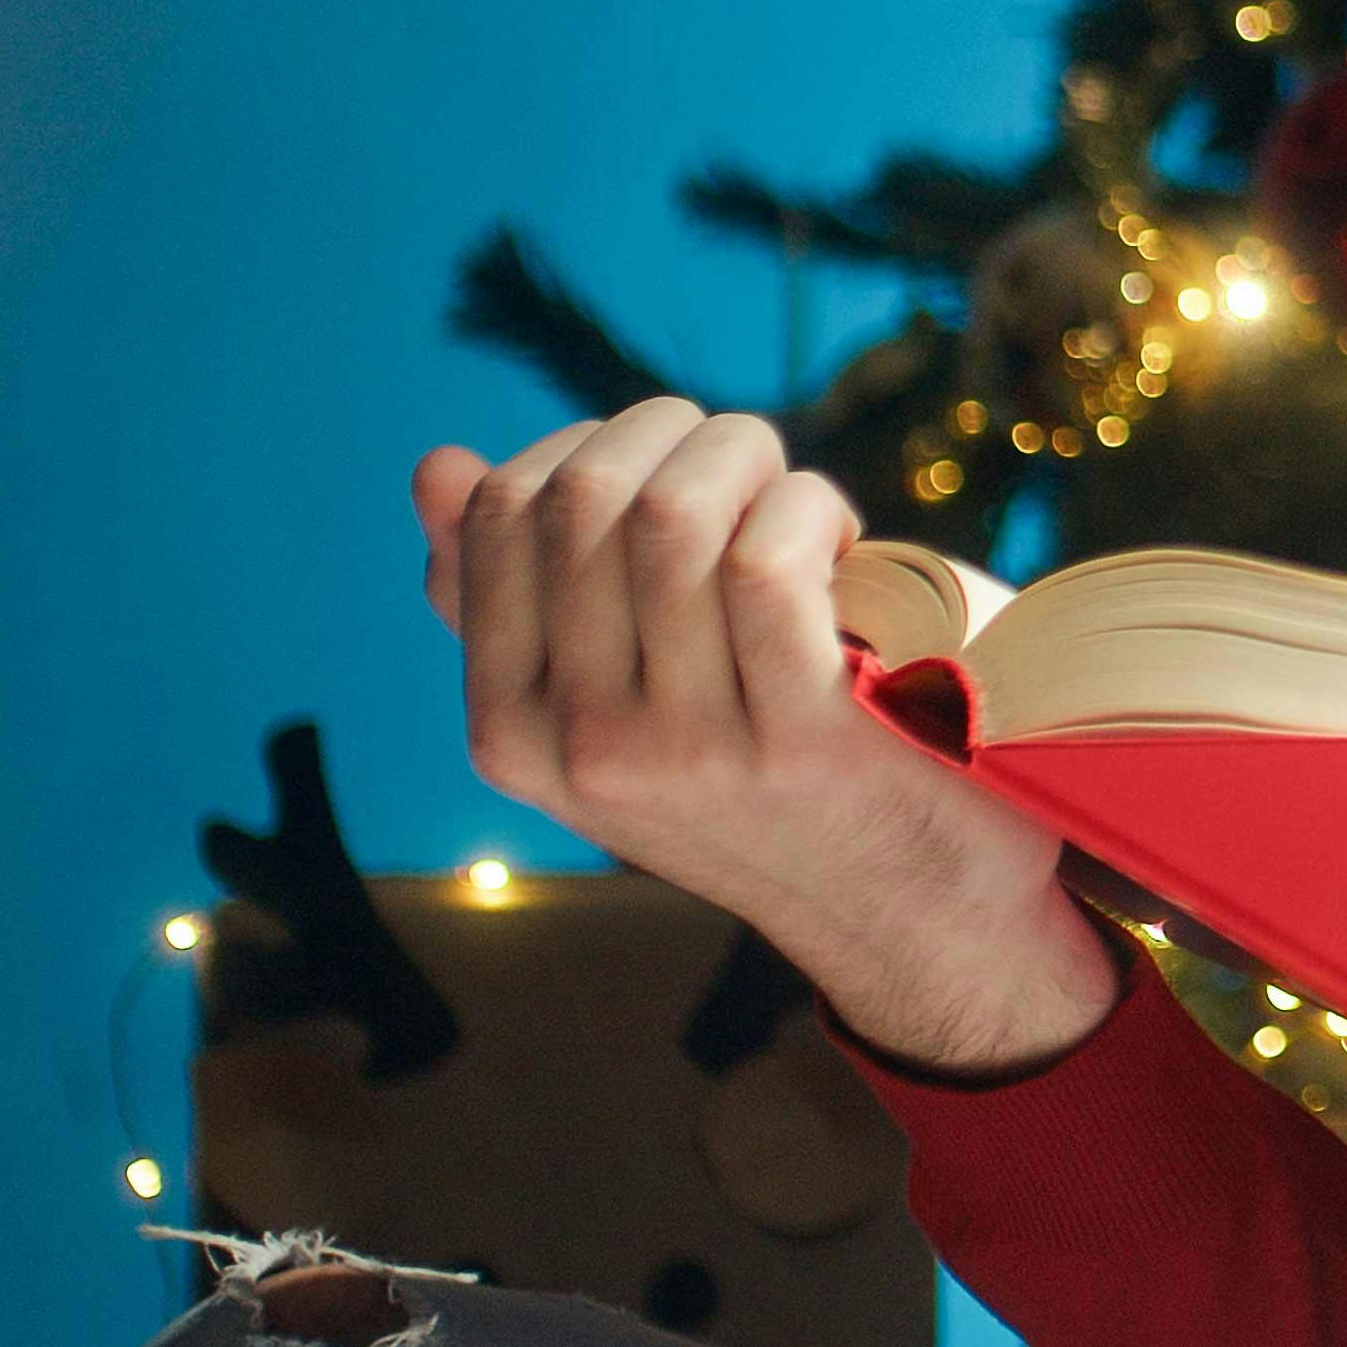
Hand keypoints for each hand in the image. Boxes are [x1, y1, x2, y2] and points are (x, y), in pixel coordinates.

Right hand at [416, 403, 1119, 1074]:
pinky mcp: (801, 741)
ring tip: (790, 493)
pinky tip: (836, 535)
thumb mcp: (618, 713)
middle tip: (741, 459)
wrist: (907, 915)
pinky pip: (765, 563)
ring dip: (744, 457)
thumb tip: (439, 464)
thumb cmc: (764, 784)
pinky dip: (802, 507)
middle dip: (671, 432)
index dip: (586, 442)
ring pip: (671, 517)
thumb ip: (527, 604)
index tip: (662, 460)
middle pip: (583, 498)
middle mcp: (582, 749)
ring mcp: (687, 752)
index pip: (499, 516)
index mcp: (513, 734)